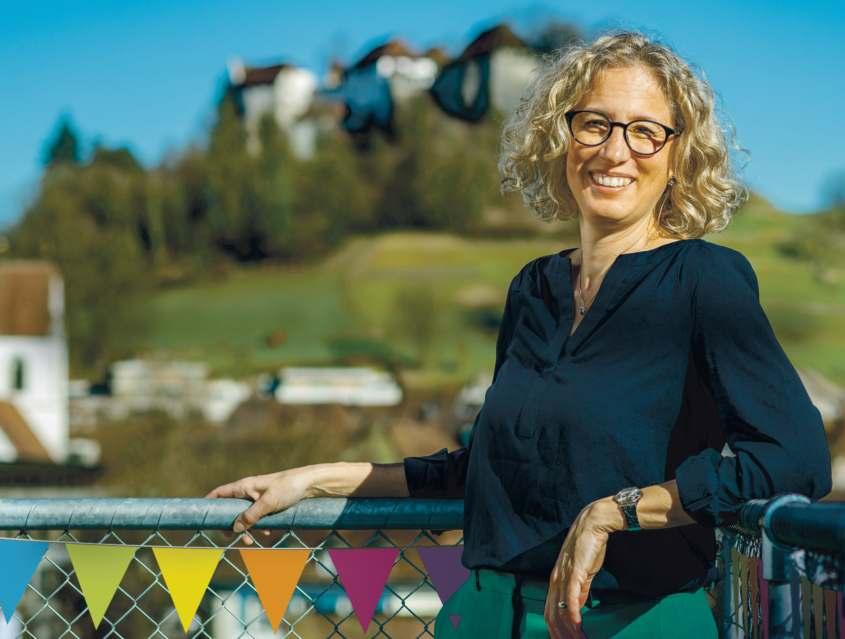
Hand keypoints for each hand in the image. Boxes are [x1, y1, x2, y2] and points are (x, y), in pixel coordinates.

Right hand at [205, 468, 314, 544]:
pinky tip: (266, 535)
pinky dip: (259, 527)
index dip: (209, 503)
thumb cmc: (289, 487)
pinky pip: (258, 518)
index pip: (220, 493)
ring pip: (245, 516)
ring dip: (246, 530)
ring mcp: (258, 498)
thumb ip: (250, 516)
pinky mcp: (269, 504)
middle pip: (231, 510)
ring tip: (251, 542)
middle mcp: (249, 491)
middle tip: (230, 540)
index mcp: (245, 486)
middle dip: (230, 526)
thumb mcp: (268, 503)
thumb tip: (234, 528)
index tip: (203, 517)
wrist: (311, 483)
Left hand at [544, 502, 615, 638]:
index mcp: (555, 581)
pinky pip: (571, 597)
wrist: (592, 525)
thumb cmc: (588, 548)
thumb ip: (580, 591)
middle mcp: (555, 580)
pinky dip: (574, 615)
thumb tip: (579, 609)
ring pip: (560, 610)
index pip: (549, 612)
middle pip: (552, 615)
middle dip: (560, 635)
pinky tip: (578, 627)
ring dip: (569, 631)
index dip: (554, 630)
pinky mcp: (575, 572)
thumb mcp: (582, 574)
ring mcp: (563, 576)